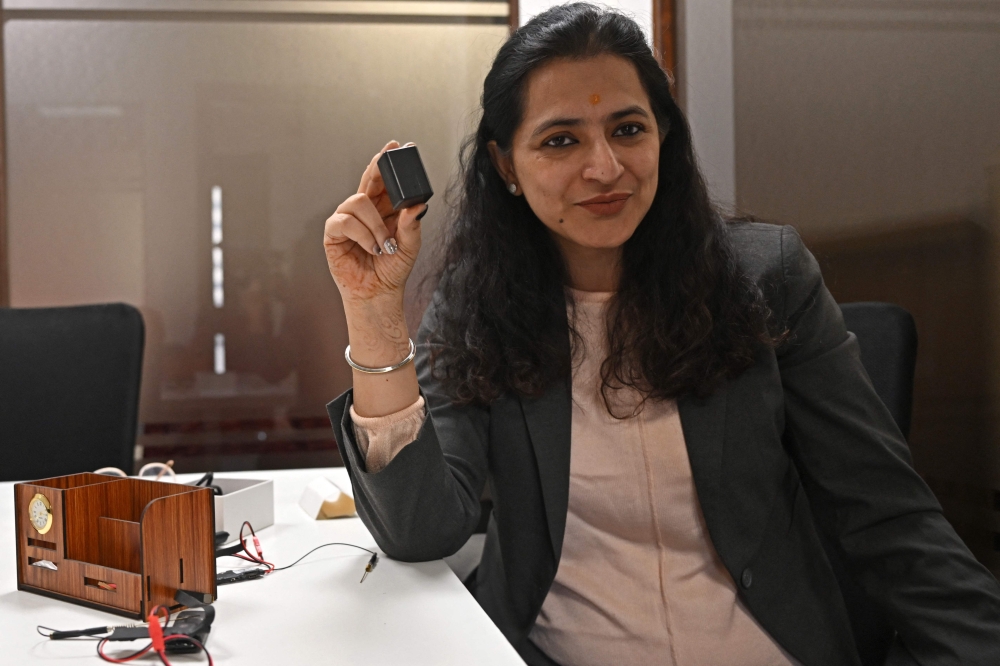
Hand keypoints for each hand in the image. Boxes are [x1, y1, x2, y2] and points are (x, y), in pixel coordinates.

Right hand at [324, 140, 427, 305]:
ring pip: (358, 201)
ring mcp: (347, 219)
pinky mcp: (334, 233)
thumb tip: (417, 205)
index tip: (397, 144)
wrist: (378, 293)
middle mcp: (364, 210)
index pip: (384, 180)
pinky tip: (372, 248)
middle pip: (367, 180)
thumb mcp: (410, 246)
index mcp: (383, 208)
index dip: (387, 162)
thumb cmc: (392, 269)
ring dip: (375, 224)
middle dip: (377, 167)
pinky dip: (362, 234)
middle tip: (386, 157)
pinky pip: (345, 221)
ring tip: (386, 245)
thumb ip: (413, 225)